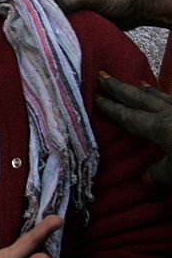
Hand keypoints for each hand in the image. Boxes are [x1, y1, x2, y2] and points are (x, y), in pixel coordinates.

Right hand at [96, 72, 171, 186]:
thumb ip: (161, 175)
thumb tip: (146, 182)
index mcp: (160, 127)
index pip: (128, 116)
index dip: (110, 108)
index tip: (93, 97)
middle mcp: (171, 114)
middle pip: (140, 98)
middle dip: (119, 88)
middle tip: (102, 75)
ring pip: (162, 96)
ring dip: (147, 90)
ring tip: (136, 82)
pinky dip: (169, 98)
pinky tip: (171, 99)